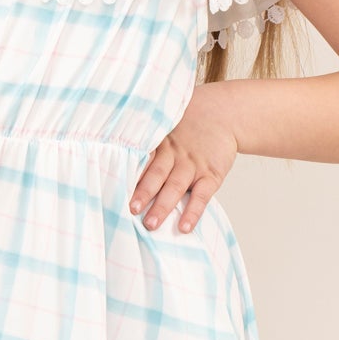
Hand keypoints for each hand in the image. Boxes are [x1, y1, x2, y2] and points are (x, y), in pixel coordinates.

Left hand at [128, 85, 240, 233]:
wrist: (225, 112)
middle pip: (155, 174)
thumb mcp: (166, 124)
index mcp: (159, 143)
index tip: (113, 188)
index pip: (141, 159)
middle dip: (142, 193)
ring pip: (175, 186)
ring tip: (151, 224)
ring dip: (163, 206)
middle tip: (130, 210)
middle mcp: (174, 154)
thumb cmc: (189, 123)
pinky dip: (193, 211)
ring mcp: (192, 165)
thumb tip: (115, 159)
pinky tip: (185, 226)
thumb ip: (147, 141)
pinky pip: (202, 195)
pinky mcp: (211, 174)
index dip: (128, 173)